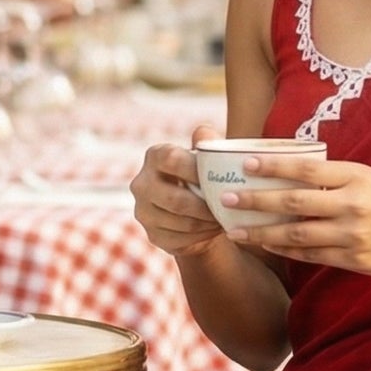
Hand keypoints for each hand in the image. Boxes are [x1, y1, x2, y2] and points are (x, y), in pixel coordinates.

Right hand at [130, 141, 224, 260]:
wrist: (192, 209)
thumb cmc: (202, 176)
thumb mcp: (206, 157)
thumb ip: (206, 142)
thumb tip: (205, 131)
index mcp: (154, 156)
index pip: (171, 160)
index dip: (196, 170)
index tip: (219, 178)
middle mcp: (141, 184)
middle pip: (176, 200)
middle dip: (206, 206)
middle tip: (229, 208)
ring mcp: (143, 212)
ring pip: (181, 222)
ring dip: (208, 223)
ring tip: (226, 218)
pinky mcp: (152, 235)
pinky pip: (181, 240)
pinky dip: (202, 236)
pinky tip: (215, 229)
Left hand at [220, 151, 370, 281]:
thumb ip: (336, 178)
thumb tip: (293, 174)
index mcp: (357, 177)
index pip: (306, 169)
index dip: (273, 167)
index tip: (246, 164)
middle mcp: (353, 205)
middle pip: (294, 203)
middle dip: (256, 201)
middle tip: (226, 199)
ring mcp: (353, 236)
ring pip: (297, 234)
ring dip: (262, 233)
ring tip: (236, 231)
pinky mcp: (354, 261)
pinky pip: (312, 256)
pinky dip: (287, 251)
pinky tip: (267, 245)